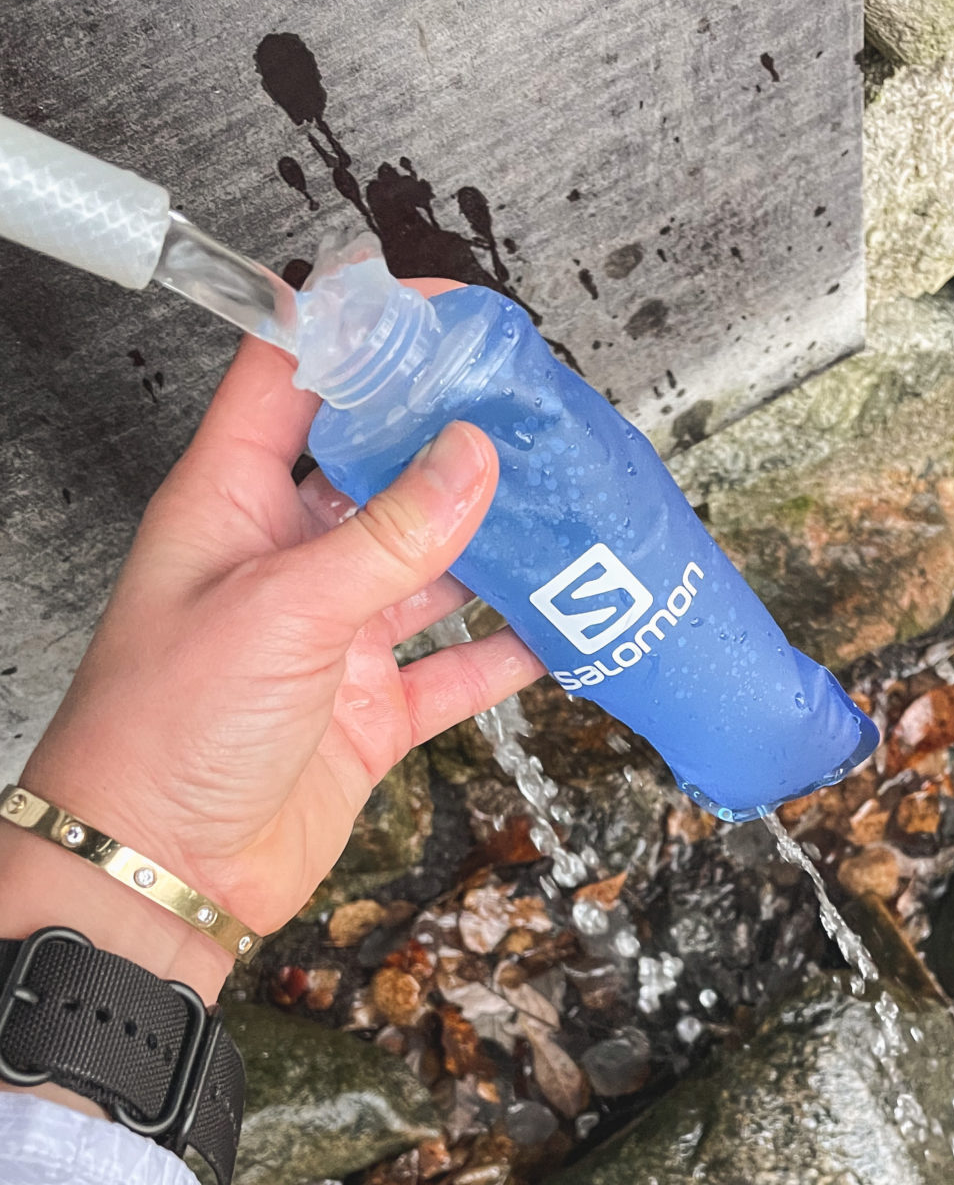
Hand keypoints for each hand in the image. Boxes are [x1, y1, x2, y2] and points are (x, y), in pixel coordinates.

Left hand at [0, 281, 542, 1005]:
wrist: (161, 877)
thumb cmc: (164, 735)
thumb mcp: (282, 610)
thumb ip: (387, 537)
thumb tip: (469, 457)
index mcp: (231, 504)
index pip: (290, 380)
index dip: (355, 330)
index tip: (431, 307)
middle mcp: (285, 560)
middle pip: (378, 470)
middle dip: (448, 436)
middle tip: (524, 407)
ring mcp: (331, 638)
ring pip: (429, 567)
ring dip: (493, 543)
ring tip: (562, 507)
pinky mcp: (368, 712)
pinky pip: (453, 669)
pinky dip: (506, 652)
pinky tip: (555, 628)